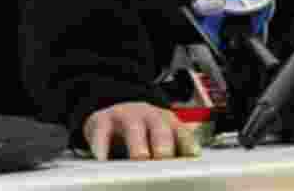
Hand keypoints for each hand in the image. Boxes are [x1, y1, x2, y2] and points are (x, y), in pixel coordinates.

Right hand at [83, 102, 200, 161]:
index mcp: (168, 123)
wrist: (112, 116)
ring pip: (134, 127)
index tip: (191, 158)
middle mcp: (149, 116)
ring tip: (140, 158)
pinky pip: (102, 130)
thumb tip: (174, 177)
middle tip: (163, 160)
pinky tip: (103, 159)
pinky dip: (102, 145)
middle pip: (160, 128)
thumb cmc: (141, 136)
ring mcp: (126, 115)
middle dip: (163, 145)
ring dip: (138, 144)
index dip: (187, 146)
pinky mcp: (103, 119)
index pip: (182, 133)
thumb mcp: (158, 142)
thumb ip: (169, 156)